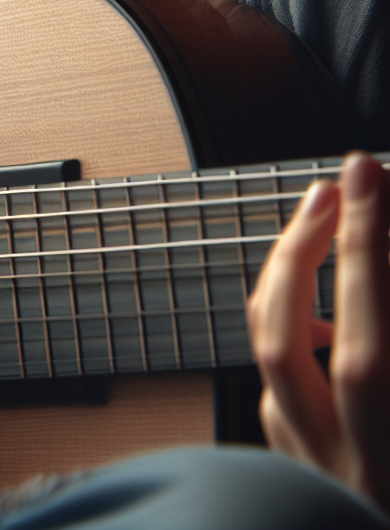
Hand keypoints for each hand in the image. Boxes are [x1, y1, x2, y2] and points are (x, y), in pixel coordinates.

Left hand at [247, 152, 389, 509]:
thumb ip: (388, 319)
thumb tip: (378, 250)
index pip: (373, 337)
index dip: (368, 244)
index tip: (368, 176)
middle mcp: (349, 468)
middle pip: (289, 342)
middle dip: (309, 249)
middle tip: (339, 184)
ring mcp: (313, 471)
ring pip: (268, 358)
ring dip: (291, 276)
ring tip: (323, 221)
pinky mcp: (297, 468)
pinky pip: (277, 382)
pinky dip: (295, 330)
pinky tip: (319, 309)